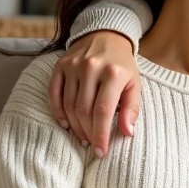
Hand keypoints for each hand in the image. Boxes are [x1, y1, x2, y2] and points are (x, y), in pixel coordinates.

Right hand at [48, 31, 139, 156]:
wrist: (105, 35)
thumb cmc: (122, 65)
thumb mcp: (134, 84)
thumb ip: (132, 109)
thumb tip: (128, 133)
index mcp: (113, 73)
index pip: (103, 111)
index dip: (100, 134)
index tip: (101, 152)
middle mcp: (91, 68)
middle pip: (84, 110)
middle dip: (88, 132)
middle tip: (92, 144)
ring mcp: (73, 65)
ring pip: (68, 105)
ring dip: (74, 126)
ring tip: (82, 137)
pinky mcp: (60, 65)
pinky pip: (54, 94)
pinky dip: (58, 112)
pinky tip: (66, 124)